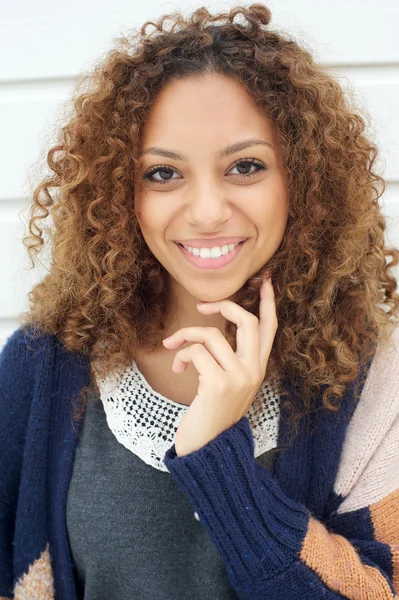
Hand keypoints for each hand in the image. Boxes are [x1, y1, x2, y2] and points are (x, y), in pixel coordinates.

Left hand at [162, 274, 277, 455]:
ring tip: (173, 348)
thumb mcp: (228, 384)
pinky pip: (196, 352)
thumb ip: (229, 359)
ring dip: (186, 336)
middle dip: (223, 306)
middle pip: (247, 321)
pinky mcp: (218, 384)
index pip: (269, 329)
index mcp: (258, 369)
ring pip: (212, 335)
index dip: (268, 302)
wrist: (207, 449)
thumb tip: (211, 332)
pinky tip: (179, 368)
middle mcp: (254, 371)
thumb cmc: (212, 414)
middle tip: (202, 306)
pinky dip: (182, 354)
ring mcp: (239, 378)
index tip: (266, 280)